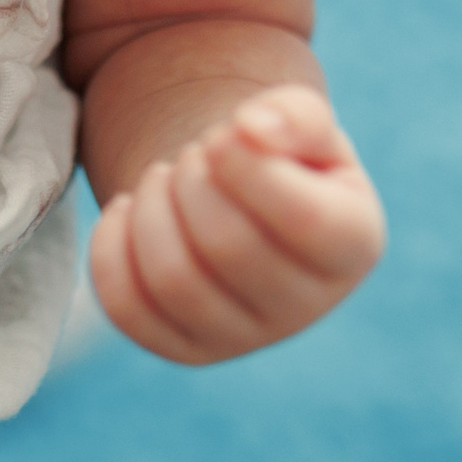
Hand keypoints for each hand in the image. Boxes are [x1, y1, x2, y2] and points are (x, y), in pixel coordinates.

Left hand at [89, 83, 384, 362]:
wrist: (238, 196)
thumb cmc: (277, 153)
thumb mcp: (300, 119)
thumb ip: (292, 113)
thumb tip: (252, 127)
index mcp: (351, 243)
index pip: (304, 219)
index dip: (248, 165)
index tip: (224, 134)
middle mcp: (304, 307)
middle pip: (228, 246)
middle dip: (194, 179)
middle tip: (195, 153)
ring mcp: (241, 337)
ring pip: (174, 281)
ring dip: (152, 207)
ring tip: (164, 176)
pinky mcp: (184, 347)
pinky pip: (127, 309)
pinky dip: (110, 247)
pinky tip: (128, 209)